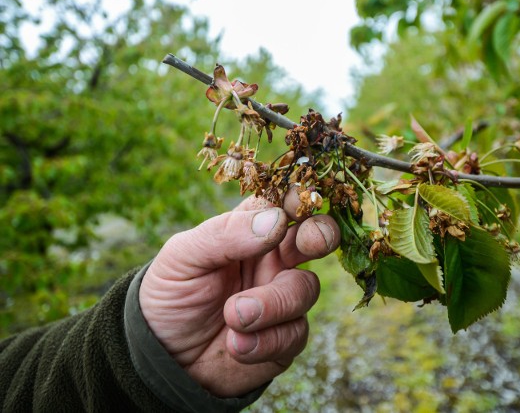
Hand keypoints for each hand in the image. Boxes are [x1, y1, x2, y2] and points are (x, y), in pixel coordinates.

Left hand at [138, 192, 339, 397]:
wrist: (161, 358)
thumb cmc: (171, 295)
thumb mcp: (184, 256)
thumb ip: (226, 233)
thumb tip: (276, 220)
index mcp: (249, 231)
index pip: (282, 204)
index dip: (296, 198)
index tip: (296, 203)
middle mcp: (273, 260)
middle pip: (315, 237)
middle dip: (321, 234)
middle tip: (313, 241)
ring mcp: (282, 298)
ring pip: (305, 289)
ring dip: (273, 304)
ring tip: (233, 317)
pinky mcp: (285, 337)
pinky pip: (295, 333)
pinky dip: (266, 340)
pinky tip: (236, 344)